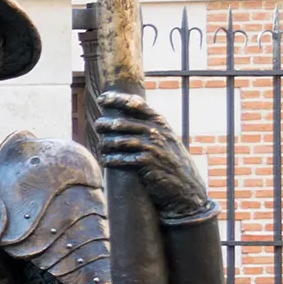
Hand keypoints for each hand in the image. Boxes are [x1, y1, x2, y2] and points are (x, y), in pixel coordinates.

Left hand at [93, 91, 212, 220]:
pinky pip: (123, 159)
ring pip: (120, 141)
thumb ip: (147, 126)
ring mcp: (153, 147)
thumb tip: (120, 117)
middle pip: (123, 123)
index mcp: (159, 122)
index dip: (117, 99)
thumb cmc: (169, 159)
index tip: (102, 99)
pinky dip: (111, 160)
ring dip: (106, 143)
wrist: (185, 184)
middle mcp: (156, 131)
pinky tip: (105, 160)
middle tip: (97, 125)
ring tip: (101, 146)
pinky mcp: (148, 163)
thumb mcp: (164, 138)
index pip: (137, 104)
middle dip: (106, 123)